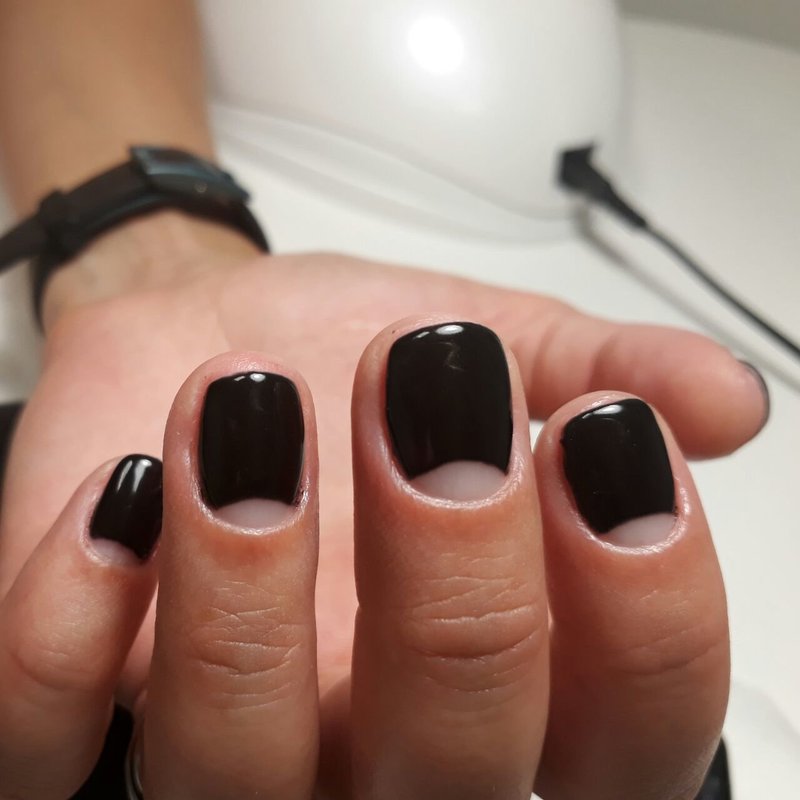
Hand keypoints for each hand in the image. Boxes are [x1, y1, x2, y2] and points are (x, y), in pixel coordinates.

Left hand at [0, 322, 731, 798]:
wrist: (219, 346)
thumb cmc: (359, 361)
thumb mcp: (507, 350)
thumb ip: (611, 373)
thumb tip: (723, 397)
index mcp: (511, 683)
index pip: (634, 732)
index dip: (648, 607)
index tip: (607, 440)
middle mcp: (380, 749)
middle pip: (457, 761)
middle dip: (460, 578)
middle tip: (432, 399)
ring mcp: (230, 746)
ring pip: (239, 769)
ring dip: (249, 589)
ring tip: (253, 417)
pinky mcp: (84, 706)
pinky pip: (50, 734)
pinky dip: (72, 626)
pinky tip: (119, 495)